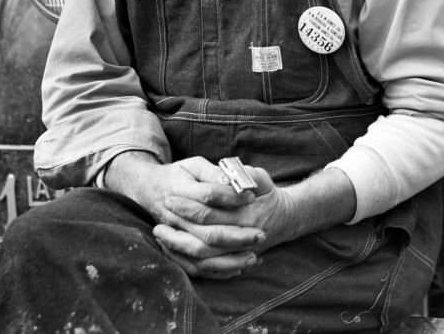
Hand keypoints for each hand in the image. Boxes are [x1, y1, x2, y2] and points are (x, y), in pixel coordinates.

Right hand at [104, 153, 265, 277]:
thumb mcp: (195, 165)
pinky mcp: (174, 249)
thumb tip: (234, 181)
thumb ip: (214, 172)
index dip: (232, 197)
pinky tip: (238, 268)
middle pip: (207, 231)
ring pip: (202, 253)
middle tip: (260, 235)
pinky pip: (195, 267)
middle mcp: (174, 216)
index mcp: (179, 189)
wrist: (149, 189)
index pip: (208, 195)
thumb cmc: (179, 175)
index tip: (253, 197)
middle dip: (237, 235)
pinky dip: (217, 270)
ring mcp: (173, 235)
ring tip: (253, 257)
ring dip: (229, 258)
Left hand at [155, 164, 355, 260]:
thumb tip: (229, 173)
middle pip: (203, 236)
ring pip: (202, 257)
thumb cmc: (267, 194)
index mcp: (248, 215)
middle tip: (163, 210)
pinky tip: (169, 248)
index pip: (212, 212)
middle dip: (180, 223)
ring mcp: (237, 253)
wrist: (284, 219)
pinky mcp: (231, 262)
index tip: (172, 195)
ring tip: (158, 232)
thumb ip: (247, 174)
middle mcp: (242, 238)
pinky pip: (204, 269)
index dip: (189, 205)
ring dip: (177, 245)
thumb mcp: (262, 177)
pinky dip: (185, 261)